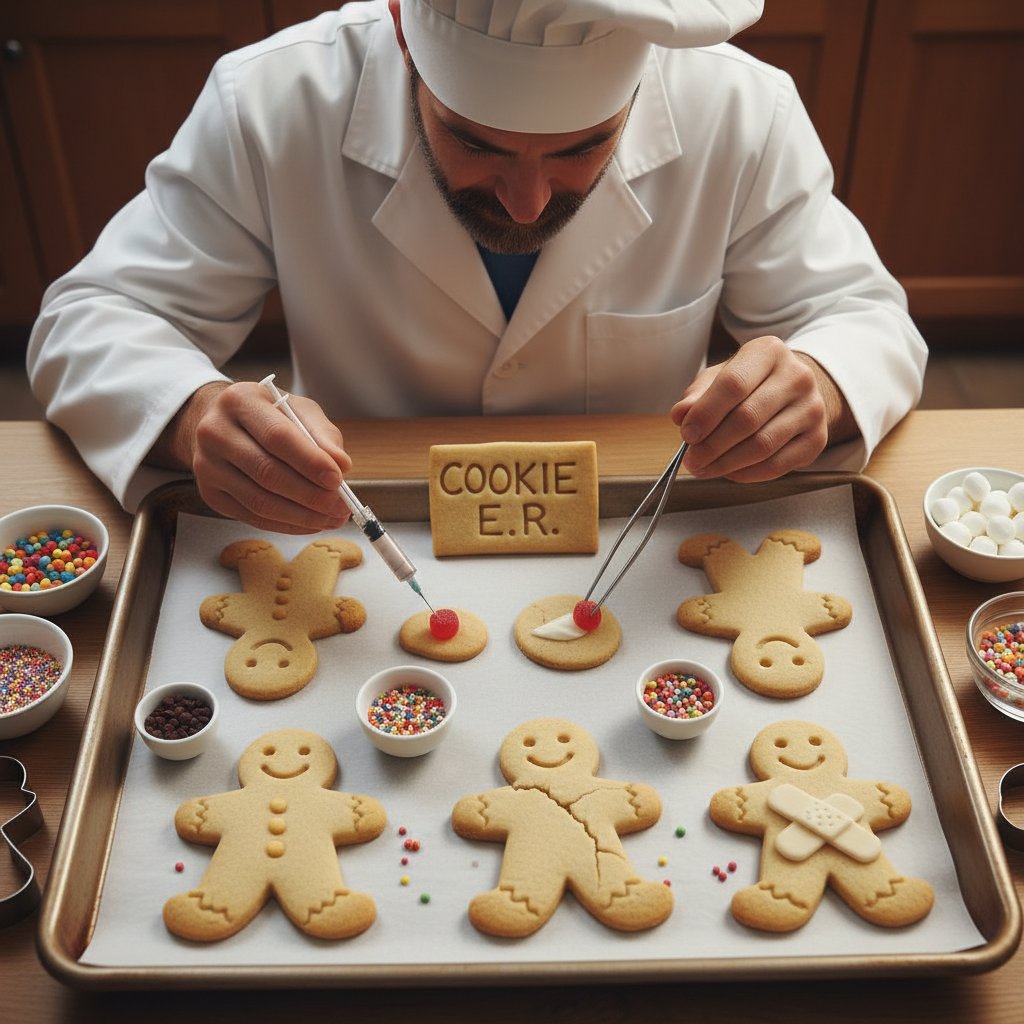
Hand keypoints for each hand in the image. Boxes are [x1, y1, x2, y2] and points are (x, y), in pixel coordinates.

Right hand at [151, 381, 352, 533]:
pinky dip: (286, 524)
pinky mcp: (209, 493)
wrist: (222, 423)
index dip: (310, 462)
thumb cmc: (268, 414)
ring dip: (302, 516)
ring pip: (259, 501)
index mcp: (239, 401)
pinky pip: (252, 516)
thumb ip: (322, 435)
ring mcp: (207, 465)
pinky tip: (310, 523)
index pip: (278, 437)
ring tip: (332, 518)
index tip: (338, 479)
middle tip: (341, 506)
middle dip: (311, 495)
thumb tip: (342, 465)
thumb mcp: (298, 410)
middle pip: (267, 473)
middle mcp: (215, 432)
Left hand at [670, 336, 855, 482]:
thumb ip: (698, 395)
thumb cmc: (748, 384)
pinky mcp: (817, 439)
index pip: (733, 384)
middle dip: (712, 445)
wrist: (793, 392)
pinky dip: (747, 474)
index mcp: (769, 351)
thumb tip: (681, 415)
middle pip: (747, 418)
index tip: (686, 435)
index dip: (706, 414)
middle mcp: (798, 377)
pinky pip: (777, 465)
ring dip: (726, 464)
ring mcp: (812, 409)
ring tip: (704, 469)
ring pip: (762, 445)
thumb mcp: (719, 377)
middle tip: (691, 460)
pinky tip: (729, 472)